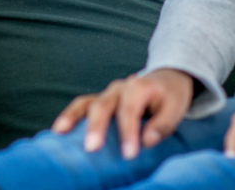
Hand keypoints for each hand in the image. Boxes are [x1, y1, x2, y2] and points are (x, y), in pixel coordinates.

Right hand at [52, 69, 193, 159]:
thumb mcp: (176, 108)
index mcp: (139, 87)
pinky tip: (59, 130)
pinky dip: (69, 116)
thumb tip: (146, 141)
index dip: (128, 132)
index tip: (128, 154)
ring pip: (87, 102)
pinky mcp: (100, 100)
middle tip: (92, 148)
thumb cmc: (170, 97)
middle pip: (104, 105)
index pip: (130, 110)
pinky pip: (82, 105)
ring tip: (61, 133)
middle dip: (97, 127)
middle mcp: (119, 88)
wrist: (166, 80)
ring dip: (74, 117)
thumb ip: (162, 125)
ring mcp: (107, 93)